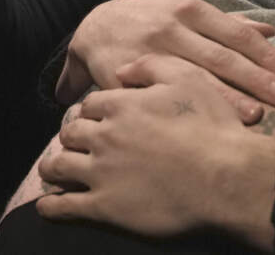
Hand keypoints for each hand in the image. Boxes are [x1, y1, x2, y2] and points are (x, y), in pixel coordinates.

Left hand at [37, 78, 274, 250]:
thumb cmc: (213, 126)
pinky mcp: (104, 207)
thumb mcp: (188, 79)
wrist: (227, 177)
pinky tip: (47, 206)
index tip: (94, 118)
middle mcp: (105, 136)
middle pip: (70, 132)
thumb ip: (151, 66)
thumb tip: (123, 69)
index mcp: (122, 105)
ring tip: (52, 170)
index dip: (91, 111)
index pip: (90, 105)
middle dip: (70, 135)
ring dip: (52, 166)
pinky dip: (50, 206)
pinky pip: (64, 207)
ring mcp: (101, 172)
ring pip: (59, 165)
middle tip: (74, 142)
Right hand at [56, 0, 274, 122]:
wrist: (94, 27)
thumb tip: (270, 29)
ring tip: (255, 116)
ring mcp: (149, 54)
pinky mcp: (128, 77)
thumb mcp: (186, 11)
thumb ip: (228, 22)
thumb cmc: (152, 21)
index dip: (265, 53)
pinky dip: (182, 108)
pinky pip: (159, 95)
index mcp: (190, 10)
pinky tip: (201, 124)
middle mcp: (172, 29)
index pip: (236, 34)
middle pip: (220, 57)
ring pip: (194, 78)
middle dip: (255, 78)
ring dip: (227, 98)